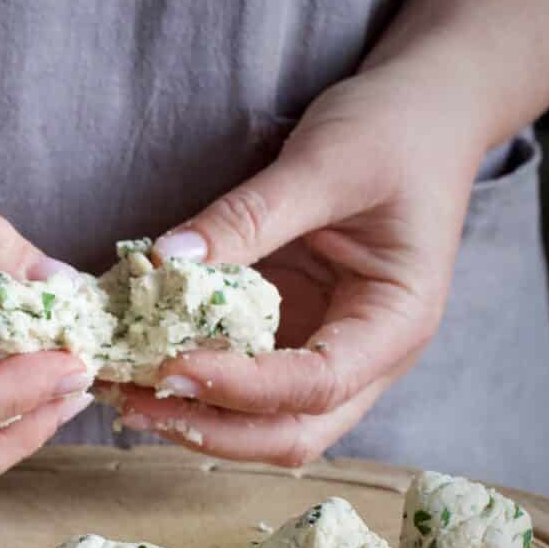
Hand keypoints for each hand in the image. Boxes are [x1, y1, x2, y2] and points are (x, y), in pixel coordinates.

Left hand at [114, 60, 484, 465]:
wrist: (423, 115)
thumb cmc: (394, 133)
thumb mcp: (324, 165)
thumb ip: (248, 217)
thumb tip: (165, 263)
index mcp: (395, 321)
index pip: (318, 384)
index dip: (241, 387)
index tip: (170, 367)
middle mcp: (366, 354)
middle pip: (291, 432)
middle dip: (211, 428)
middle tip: (135, 402)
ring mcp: (327, 349)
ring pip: (263, 422)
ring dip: (196, 415)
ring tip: (125, 390)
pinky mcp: (292, 333)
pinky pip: (243, 378)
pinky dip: (196, 382)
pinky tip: (144, 362)